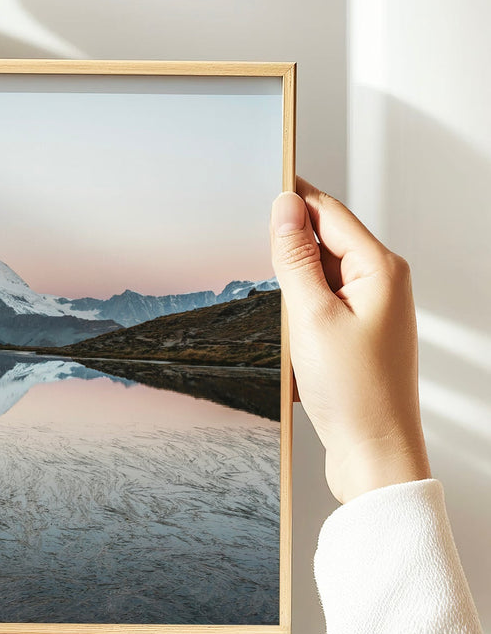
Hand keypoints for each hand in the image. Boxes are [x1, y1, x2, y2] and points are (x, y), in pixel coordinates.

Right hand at [270, 177, 430, 503]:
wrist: (374, 454)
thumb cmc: (354, 393)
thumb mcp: (311, 317)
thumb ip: (296, 258)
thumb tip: (284, 208)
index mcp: (380, 269)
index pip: (328, 212)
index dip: (292, 197)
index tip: (258, 180)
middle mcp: (382, 284)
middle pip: (323, 241)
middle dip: (285, 245)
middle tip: (251, 254)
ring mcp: (370, 311)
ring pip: (318, 276)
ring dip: (289, 286)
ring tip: (273, 312)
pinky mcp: (356, 335)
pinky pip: (319, 305)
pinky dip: (296, 312)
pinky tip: (284, 335)